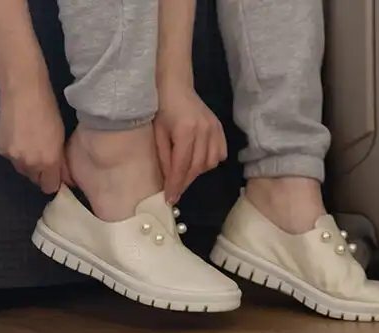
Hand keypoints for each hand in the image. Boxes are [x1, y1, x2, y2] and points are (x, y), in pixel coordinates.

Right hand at [0, 90, 71, 193]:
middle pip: (34, 179)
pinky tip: (19, 137)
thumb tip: (60, 175)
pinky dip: (15, 153)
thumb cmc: (48, 112)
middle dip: (39, 172)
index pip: (49, 187)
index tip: (54, 175)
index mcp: (49, 162)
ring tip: (30, 144)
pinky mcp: (0, 149)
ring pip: (21, 169)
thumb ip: (58, 159)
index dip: (52, 182)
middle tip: (42, 156)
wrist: (23, 95)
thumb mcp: (60, 138)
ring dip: (26, 163)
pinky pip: (10, 158)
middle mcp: (30, 164)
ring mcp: (13, 157)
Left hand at [154, 84, 226, 203]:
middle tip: (176, 192)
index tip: (170, 199)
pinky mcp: (220, 128)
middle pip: (197, 167)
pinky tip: (200, 161)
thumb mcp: (157, 134)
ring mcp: (214, 129)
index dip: (176, 184)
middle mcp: (203, 131)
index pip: (182, 165)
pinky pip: (220, 153)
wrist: (176, 87)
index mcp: (185, 131)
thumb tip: (168, 180)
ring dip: (198, 172)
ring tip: (186, 173)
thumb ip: (164, 157)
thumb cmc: (161, 109)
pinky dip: (211, 161)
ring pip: (210, 162)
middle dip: (185, 182)